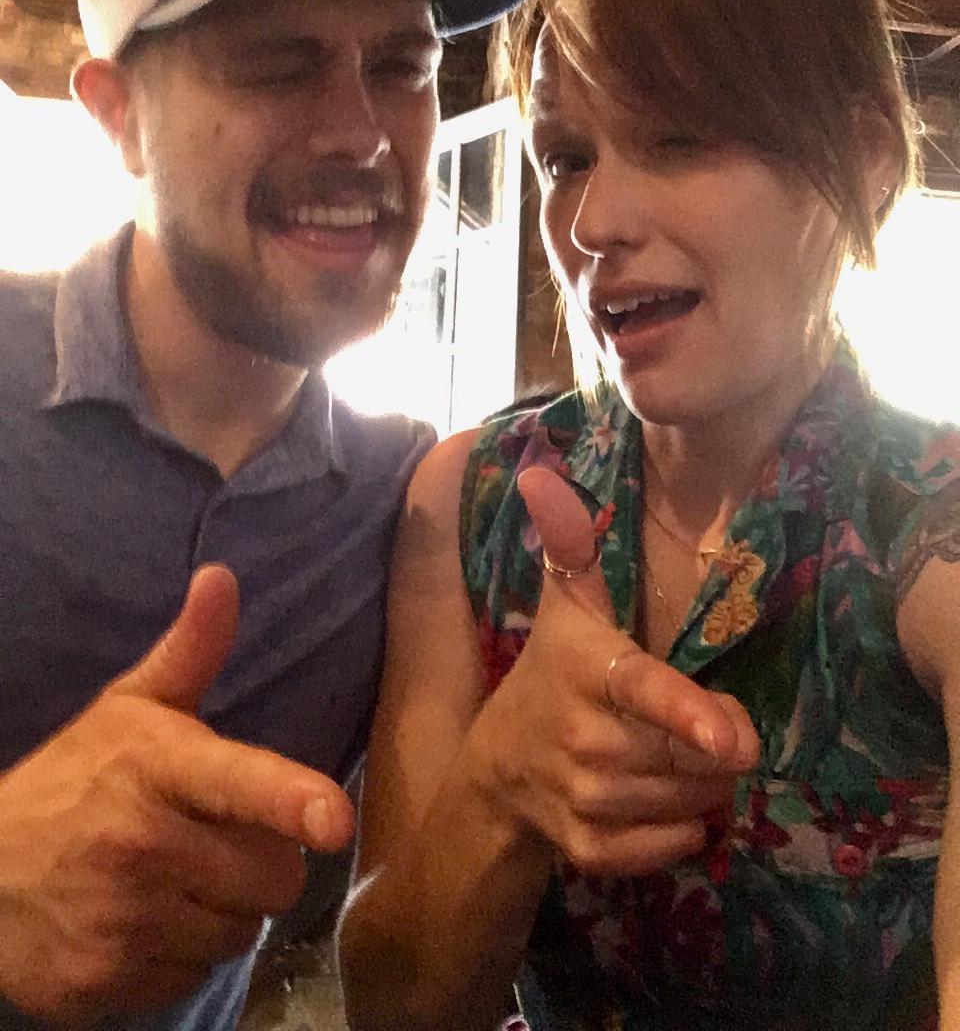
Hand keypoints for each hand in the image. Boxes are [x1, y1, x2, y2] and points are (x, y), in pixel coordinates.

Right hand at [0, 564, 354, 1026]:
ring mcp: (121, 921)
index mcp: (157, 766)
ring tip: (179, 881)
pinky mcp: (105, 985)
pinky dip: (181, 956)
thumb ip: (191, 651)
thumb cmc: (72, 781)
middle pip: (275, 876)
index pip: (238, 783)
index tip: (334, 820)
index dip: (291, 801)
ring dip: (224, 912)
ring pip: (240, 932)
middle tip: (218, 842)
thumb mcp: (129, 709)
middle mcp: (142, 844)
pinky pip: (194, 978)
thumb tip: (222, 575)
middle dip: (262, 863)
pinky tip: (146, 923)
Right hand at [467, 467, 758, 877]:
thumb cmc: (552, 672)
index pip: (642, 691)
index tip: (732, 734)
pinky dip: (682, 835)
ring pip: (686, 801)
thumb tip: (540, 472)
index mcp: (587, 669)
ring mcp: (582, 797)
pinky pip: (665, 850)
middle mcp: (582, 737)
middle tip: (714, 728)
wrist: (496, 770)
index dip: (687, 712)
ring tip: (685, 759)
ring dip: (704, 786)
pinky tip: (669, 806)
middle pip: (688, 754)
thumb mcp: (566, 606)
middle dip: (719, 746)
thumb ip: (570, 543)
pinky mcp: (587, 848)